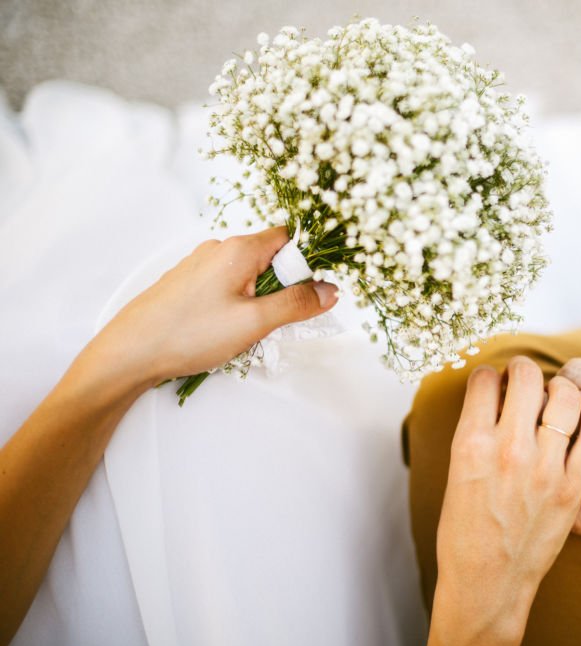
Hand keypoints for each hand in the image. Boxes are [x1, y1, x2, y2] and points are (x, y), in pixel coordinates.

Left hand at [84, 226, 337, 387]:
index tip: (312, 292)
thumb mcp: (254, 323)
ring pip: (249, 275)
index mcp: (239, 249)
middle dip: (283, 287)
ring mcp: (200, 266)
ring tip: (248, 332)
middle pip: (270, 257)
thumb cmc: (189, 334)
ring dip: (260, 300)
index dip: (307, 262)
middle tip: (278, 321)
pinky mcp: (188, 284)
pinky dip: (238, 305)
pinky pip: (228, 286)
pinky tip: (225, 331)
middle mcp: (219, 249)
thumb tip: (330, 290)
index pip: (289, 238)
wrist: (129, 353)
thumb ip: (296, 304)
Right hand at [423, 357, 580, 645]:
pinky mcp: (573, 487)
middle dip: (525, 369)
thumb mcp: (456, 475)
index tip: (495, 381)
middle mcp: (508, 450)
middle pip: (526, 377)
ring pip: (565, 396)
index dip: (490, 374)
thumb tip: (493, 398)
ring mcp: (544, 468)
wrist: (488, 584)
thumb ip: (475, 433)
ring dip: (560, 385)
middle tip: (525, 378)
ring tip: (556, 394)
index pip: (484, 380)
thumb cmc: (465, 534)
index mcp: (470, 445)